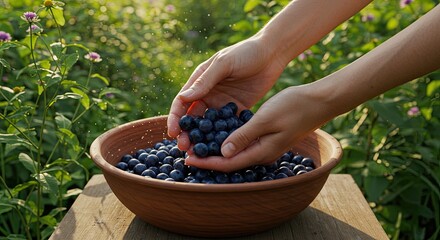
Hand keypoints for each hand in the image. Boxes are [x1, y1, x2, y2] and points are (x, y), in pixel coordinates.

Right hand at [167, 35, 286, 149]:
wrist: (272, 53)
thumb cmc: (246, 53)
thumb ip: (205, 81)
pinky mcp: (238, 109)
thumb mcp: (224, 64)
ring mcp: (223, 103)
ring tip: (201, 153)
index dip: (175, 118)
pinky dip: (224, 136)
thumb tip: (183, 97)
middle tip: (184, 148)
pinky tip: (222, 148)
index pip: (182, 102)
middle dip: (187, 133)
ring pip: (209, 125)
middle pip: (193, 118)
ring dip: (203, 138)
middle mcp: (208, 94)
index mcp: (200, 81)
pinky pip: (228, 126)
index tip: (172, 133)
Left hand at [184, 82, 332, 171]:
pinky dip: (228, 140)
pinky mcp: (267, 137)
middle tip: (187, 152)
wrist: (318, 102)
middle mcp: (261, 153)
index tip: (187, 159)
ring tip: (197, 144)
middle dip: (207, 158)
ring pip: (235, 152)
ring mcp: (265, 146)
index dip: (206, 162)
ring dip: (216, 149)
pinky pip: (243, 143)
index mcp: (261, 152)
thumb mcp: (265, 119)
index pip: (228, 162)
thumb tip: (223, 152)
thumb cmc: (293, 107)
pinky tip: (218, 133)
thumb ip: (244, 136)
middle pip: (229, 161)